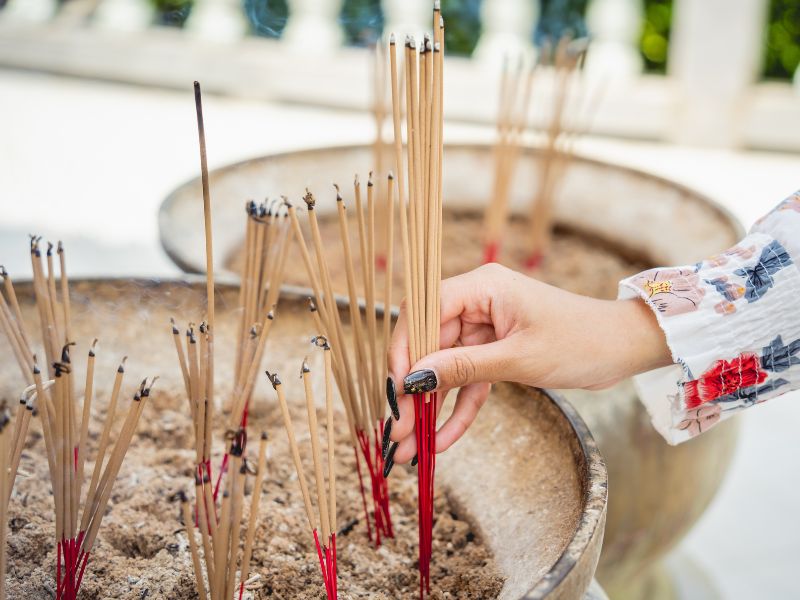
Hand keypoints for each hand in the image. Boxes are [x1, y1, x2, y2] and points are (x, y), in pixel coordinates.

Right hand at [384, 263, 670, 464]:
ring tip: (410, 447)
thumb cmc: (581, 341)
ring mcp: (485, 328)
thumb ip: (463, 367)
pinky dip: (458, 409)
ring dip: (429, 408)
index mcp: (482, 287)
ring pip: (446, 369)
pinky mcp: (495, 351)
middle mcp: (477, 303)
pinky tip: (441, 441)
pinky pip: (468, 381)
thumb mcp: (518, 358)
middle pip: (430, 345)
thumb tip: (413, 378)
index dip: (404, 349)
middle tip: (397, 431)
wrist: (623, 349)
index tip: (396, 388)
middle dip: (413, 391)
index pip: (424, 311)